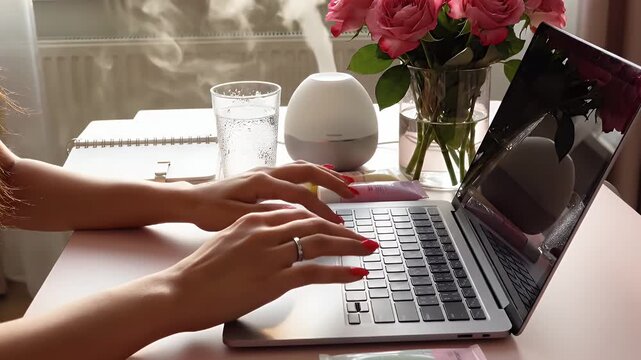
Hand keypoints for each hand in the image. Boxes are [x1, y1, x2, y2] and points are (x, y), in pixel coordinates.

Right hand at [163, 208, 376, 331]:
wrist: (179, 290)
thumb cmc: (198, 272)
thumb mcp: (228, 242)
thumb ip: (253, 237)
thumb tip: (272, 243)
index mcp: (254, 219)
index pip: (298, 213)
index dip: (323, 218)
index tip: (338, 226)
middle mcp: (265, 230)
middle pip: (315, 223)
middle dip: (344, 230)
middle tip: (362, 238)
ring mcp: (271, 253)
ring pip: (321, 242)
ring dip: (349, 246)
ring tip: (368, 250)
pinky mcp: (274, 278)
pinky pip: (316, 271)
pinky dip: (340, 272)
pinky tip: (355, 273)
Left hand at [185, 161, 354, 230]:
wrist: (190, 201)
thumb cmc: (209, 211)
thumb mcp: (236, 218)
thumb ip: (266, 216)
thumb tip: (294, 217)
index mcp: (261, 182)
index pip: (300, 195)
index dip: (321, 209)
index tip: (336, 222)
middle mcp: (266, 172)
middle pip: (307, 171)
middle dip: (333, 180)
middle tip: (353, 192)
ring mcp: (264, 172)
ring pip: (302, 168)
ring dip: (325, 174)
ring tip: (345, 181)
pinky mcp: (262, 176)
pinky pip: (293, 171)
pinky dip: (311, 174)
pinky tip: (320, 176)